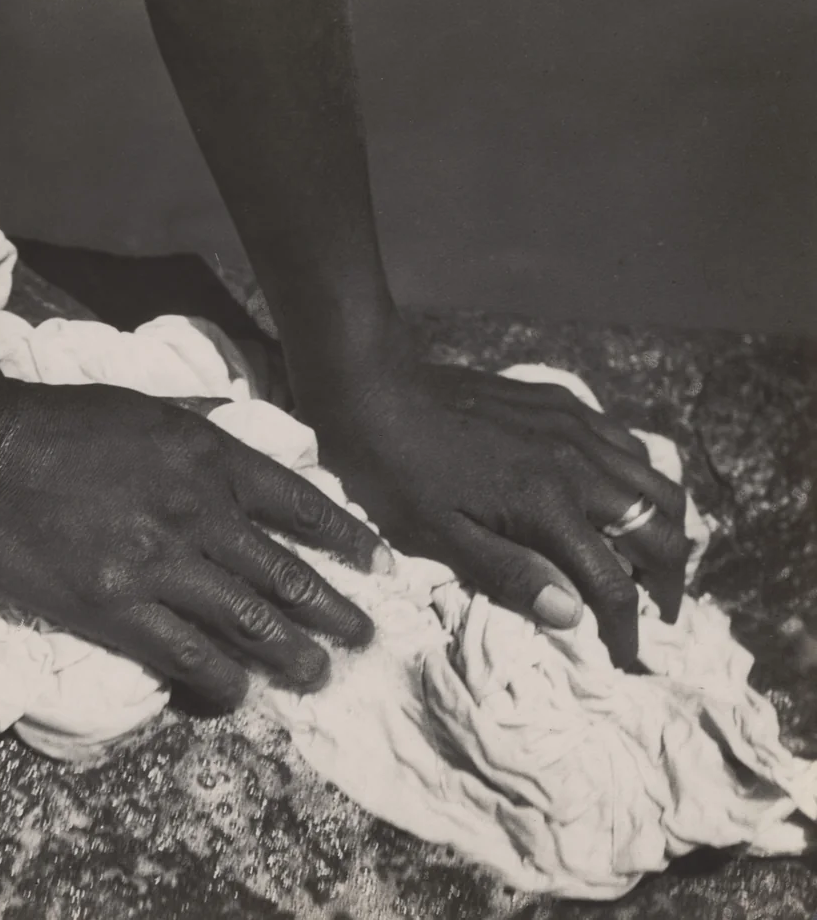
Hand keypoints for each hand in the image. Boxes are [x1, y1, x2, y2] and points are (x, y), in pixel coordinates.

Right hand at [0, 381, 388, 705]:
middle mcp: (198, 510)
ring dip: (292, 653)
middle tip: (365, 638)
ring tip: (319, 676)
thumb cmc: (60, 420)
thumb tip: (239, 423)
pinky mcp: (114, 605)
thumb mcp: (145, 404)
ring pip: (248, 619)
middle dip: (335, 611)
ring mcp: (159, 561)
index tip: (380, 566)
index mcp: (208, 456)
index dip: (347, 540)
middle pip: (286, 572)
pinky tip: (239, 693)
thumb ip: (200, 422)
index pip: (300, 505)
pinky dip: (220, 678)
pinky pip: (185, 653)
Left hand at [291, 320, 689, 668]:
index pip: (615, 584)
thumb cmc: (395, 471)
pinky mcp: (561, 403)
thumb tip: (574, 616)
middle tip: (657, 613)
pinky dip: (641, 478)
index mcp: (548, 506)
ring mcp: (575, 426)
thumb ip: (510, 573)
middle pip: (663, 530)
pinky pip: (627, 443)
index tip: (626, 657)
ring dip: (665, 528)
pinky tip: (617, 497)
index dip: (627, 630)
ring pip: (658, 481)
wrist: (374, 388)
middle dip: (670, 582)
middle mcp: (577, 463)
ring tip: (649, 560)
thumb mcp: (439, 535)